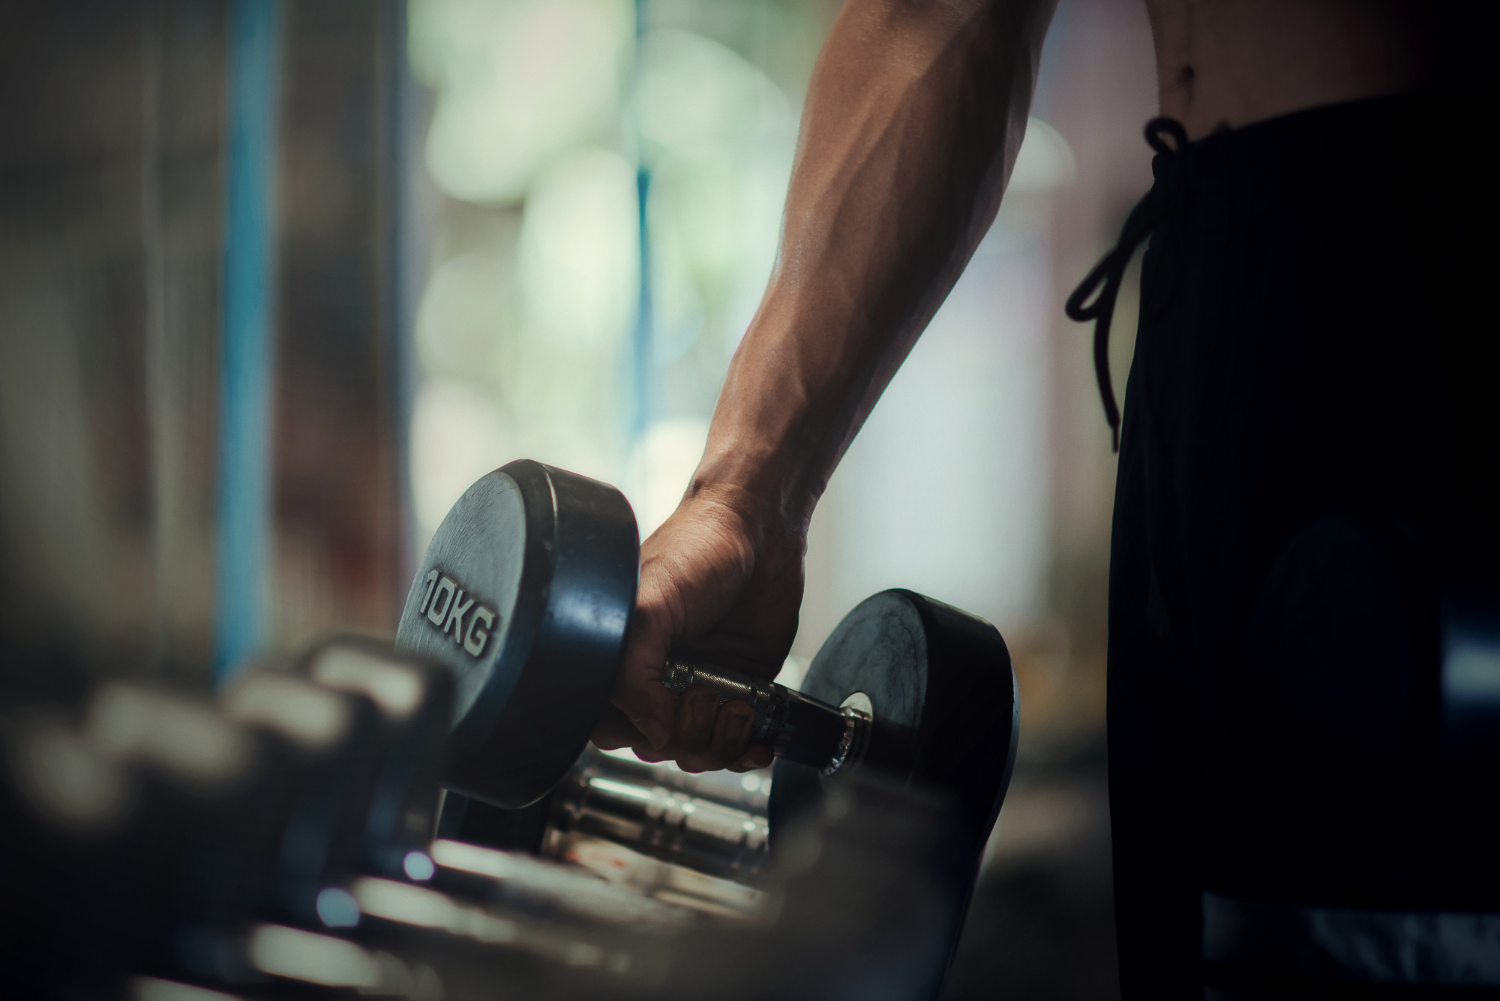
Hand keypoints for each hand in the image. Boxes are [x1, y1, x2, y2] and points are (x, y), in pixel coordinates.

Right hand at [591, 488, 803, 771]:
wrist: (761, 531)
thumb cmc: (697, 547)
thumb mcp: (650, 603)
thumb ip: (633, 670)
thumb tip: (652, 730)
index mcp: (621, 660)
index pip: (609, 727)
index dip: (640, 731)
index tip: (667, 706)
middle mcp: (655, 679)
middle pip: (657, 749)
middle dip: (686, 738)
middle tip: (706, 696)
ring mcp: (697, 689)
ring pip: (696, 753)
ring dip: (719, 744)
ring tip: (736, 705)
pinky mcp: (738, 694)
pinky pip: (734, 747)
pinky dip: (746, 754)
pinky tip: (756, 741)